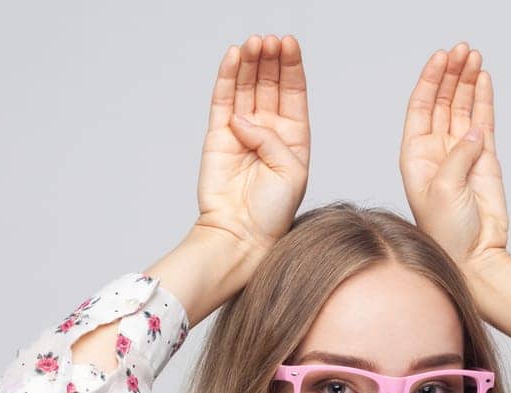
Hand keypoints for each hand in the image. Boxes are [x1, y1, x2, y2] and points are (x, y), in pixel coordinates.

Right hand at [194, 34, 310, 262]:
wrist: (241, 235)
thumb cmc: (272, 212)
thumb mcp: (291, 172)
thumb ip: (272, 139)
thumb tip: (242, 120)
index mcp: (293, 138)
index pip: (293, 92)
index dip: (291, 66)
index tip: (288, 43)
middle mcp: (268, 131)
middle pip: (269, 84)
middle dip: (270, 59)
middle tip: (268, 40)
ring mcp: (241, 131)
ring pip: (246, 87)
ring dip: (250, 63)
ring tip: (253, 43)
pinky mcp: (217, 135)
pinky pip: (223, 99)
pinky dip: (228, 76)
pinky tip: (234, 56)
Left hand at [398, 42, 508, 273]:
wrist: (476, 258)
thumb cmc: (448, 233)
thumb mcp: (443, 190)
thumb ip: (458, 155)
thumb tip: (475, 132)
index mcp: (415, 156)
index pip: (419, 107)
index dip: (429, 80)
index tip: (440, 57)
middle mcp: (436, 151)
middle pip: (442, 101)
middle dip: (451, 74)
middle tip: (462, 50)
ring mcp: (462, 153)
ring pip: (463, 108)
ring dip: (467, 82)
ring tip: (475, 57)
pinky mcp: (485, 160)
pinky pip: (483, 122)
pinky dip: (483, 100)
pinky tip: (484, 79)